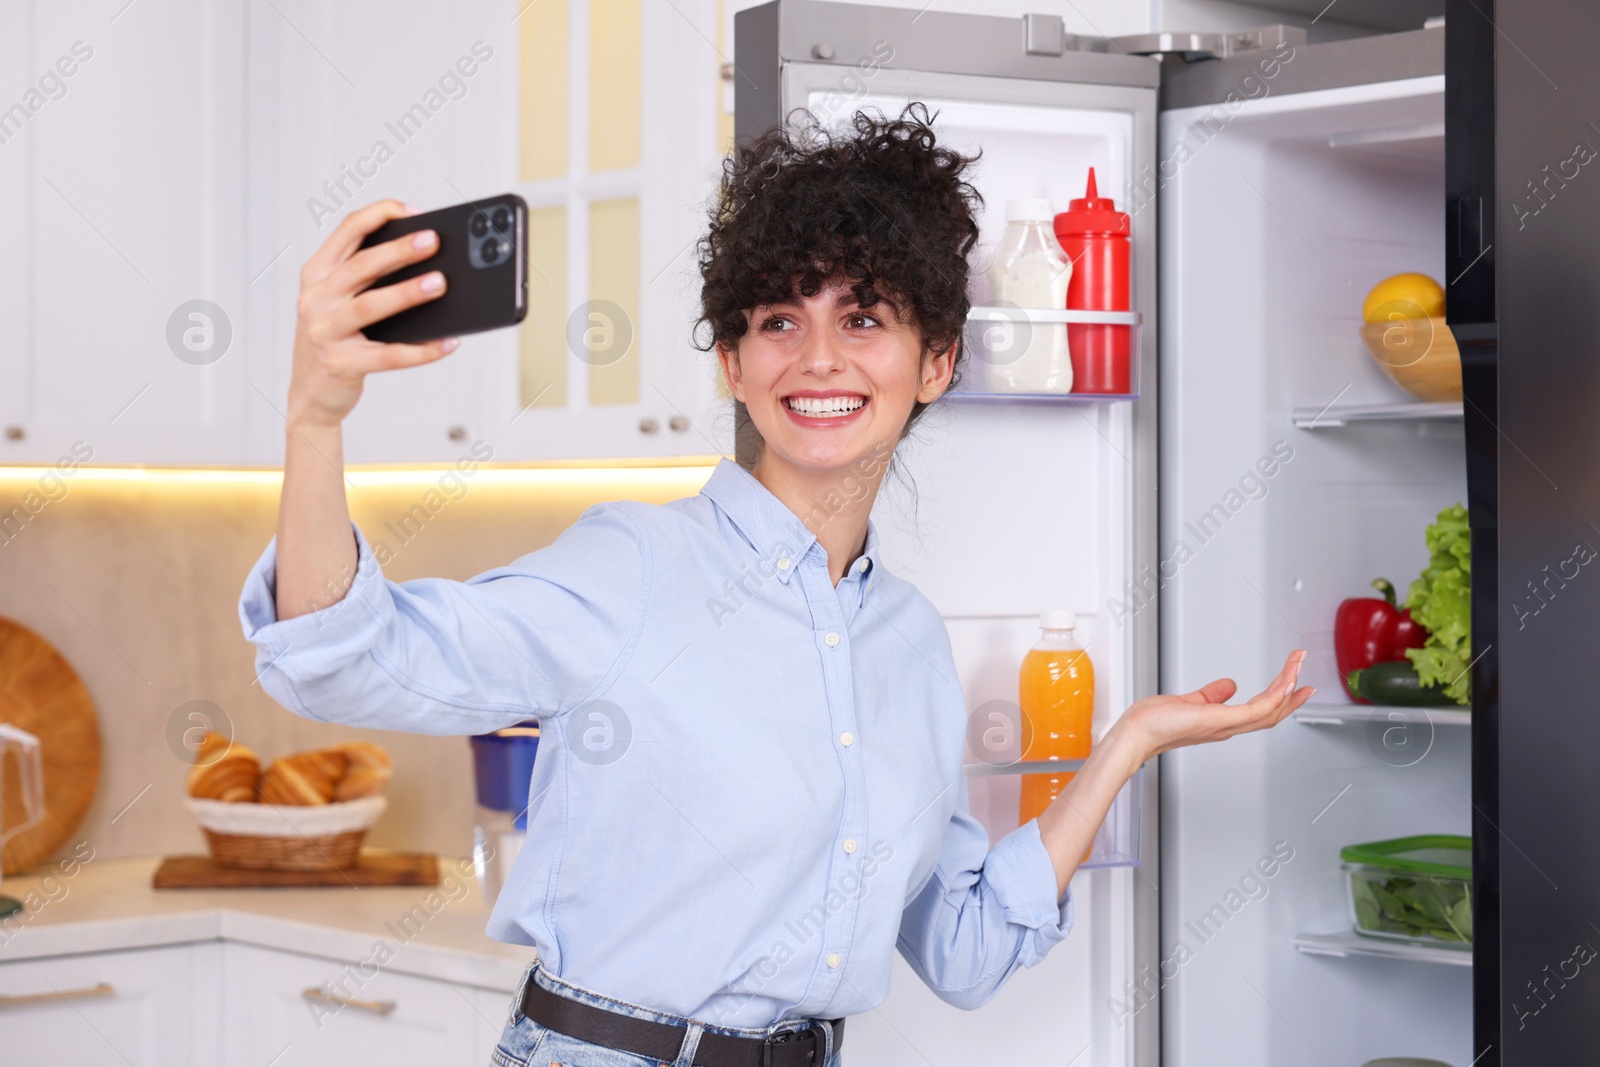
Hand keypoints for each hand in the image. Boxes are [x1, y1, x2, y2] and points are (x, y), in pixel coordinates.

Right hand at [287, 199, 457, 427]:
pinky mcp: (340, 364)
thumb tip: (428, 264)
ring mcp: (324, 332)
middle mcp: (316, 299)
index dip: (380, 216)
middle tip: (433, 240)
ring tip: (440, 283)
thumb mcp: (339, 303)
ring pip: (370, 306)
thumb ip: (368, 280)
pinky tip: (447, 342)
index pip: (347, 231)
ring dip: (407, 293)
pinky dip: (421, 350)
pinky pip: (387, 355)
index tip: (414, 211)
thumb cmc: (336, 341)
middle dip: (398, 250)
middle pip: (361, 266)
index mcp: (317, 274)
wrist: (311, 395)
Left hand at [1111, 650, 1314, 764]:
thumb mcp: (1189, 701)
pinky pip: (1256, 710)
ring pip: (1269, 709)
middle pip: (1272, 711)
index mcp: (1222, 722)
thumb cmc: (1153, 722)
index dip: (1282, 697)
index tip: (1295, 680)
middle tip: (1303, 665)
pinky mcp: (1220, 721)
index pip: (1261, 710)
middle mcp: (1228, 727)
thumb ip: (1212, 695)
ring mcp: (1226, 725)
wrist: (1136, 733)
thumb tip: (1228, 684)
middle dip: (1292, 690)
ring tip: (1298, 664)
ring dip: (1287, 686)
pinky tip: (1285, 682)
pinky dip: (1275, 697)